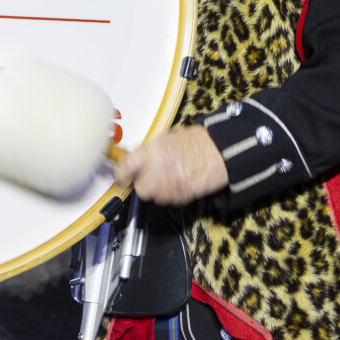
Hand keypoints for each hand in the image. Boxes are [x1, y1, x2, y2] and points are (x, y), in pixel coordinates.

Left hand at [112, 125, 228, 205]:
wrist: (220, 150)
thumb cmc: (196, 142)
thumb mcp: (167, 138)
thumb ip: (148, 150)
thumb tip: (133, 158)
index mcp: (153, 151)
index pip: (126, 167)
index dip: (120, 175)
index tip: (120, 178)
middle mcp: (160, 168)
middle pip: (141, 188)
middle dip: (144, 185)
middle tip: (150, 177)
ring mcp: (172, 184)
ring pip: (156, 197)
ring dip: (160, 191)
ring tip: (170, 177)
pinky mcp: (184, 195)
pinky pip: (171, 201)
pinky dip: (173, 194)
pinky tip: (181, 182)